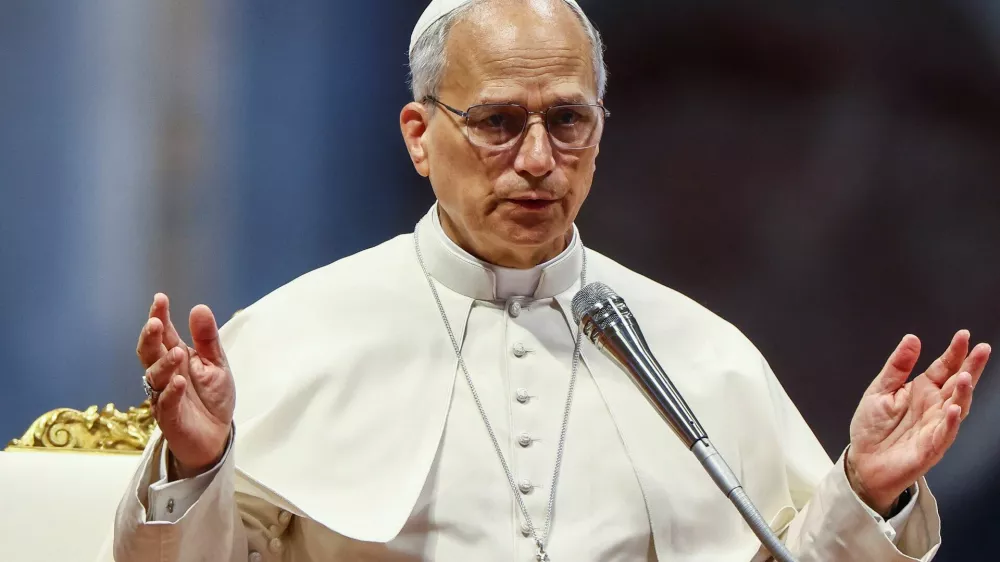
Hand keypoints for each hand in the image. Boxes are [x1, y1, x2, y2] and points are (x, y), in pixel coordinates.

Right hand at [136, 293, 234, 478]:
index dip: (159, 316)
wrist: (217, 435)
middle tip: (155, 323)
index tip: (160, 298)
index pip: (164, 335)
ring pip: (155, 378)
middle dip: (150, 338)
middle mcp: (166, 375)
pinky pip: (166, 404)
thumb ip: (207, 339)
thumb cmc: (212, 397)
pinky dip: (171, 393)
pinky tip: (179, 382)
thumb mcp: (216, 363)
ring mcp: (164, 396)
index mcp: (176, 358)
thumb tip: (199, 308)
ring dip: (164, 364)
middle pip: (150, 354)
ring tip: (177, 352)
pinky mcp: (170, 418)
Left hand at [847, 330, 990, 514]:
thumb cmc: (873, 427)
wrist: (863, 461)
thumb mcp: (880, 390)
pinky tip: (954, 410)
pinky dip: (951, 422)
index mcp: (922, 390)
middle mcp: (934, 406)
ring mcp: (936, 426)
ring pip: (957, 407)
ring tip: (965, 376)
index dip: (954, 352)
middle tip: (983, 349)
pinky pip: (945, 434)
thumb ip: (897, 366)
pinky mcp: (931, 447)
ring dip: (963, 393)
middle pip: (957, 384)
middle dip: (972, 367)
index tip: (964, 335)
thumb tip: (912, 339)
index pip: (944, 367)